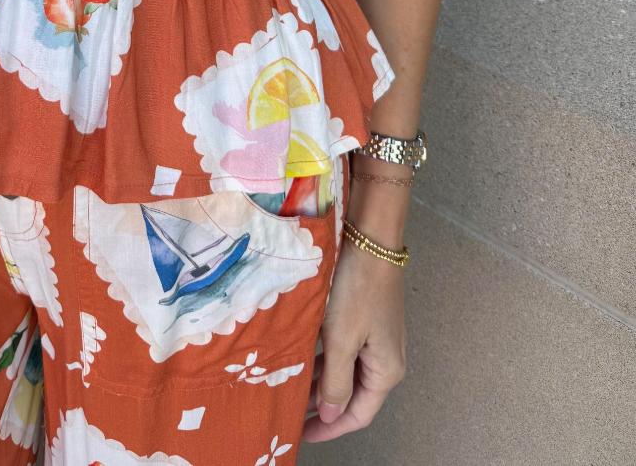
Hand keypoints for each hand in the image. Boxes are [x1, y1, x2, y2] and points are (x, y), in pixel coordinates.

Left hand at [301, 232, 406, 442]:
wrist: (371, 240)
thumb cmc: (357, 290)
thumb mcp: (341, 340)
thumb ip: (335, 381)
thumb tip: (330, 416)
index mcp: (386, 371)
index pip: (358, 414)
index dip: (329, 428)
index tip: (301, 434)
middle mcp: (385, 359)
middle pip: (352, 395)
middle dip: (322, 406)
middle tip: (289, 411)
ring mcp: (376, 338)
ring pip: (345, 371)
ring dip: (320, 381)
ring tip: (290, 388)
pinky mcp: (365, 319)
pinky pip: (344, 351)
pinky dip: (324, 359)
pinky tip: (302, 358)